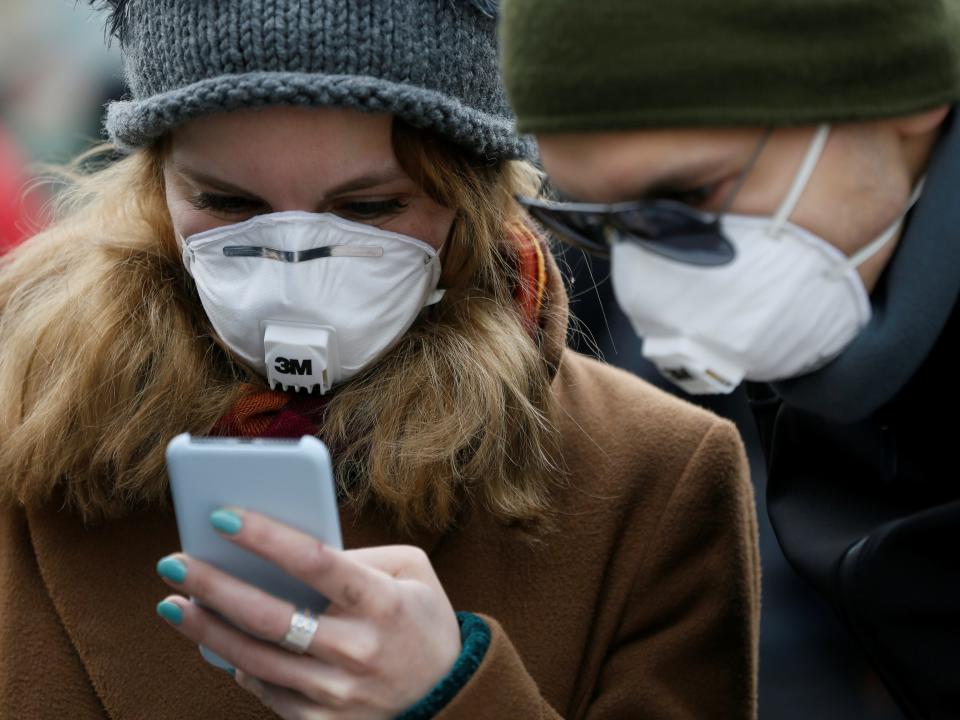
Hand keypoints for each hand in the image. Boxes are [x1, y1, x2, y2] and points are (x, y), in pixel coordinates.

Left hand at [155, 508, 461, 719]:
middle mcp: (358, 650)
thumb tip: (289, 554)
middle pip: (270, 616)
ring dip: (206, 630)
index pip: (315, 562)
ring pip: (256, 659)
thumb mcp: (411, 571)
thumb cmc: (421, 619)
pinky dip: (236, 665)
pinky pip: (267, 693)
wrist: (448, 695)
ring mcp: (339, 693)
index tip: (221, 516)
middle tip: (173, 562)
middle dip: (213, 586)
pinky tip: (215, 642)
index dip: (265, 537)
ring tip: (173, 603)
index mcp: (382, 601)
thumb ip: (358, 555)